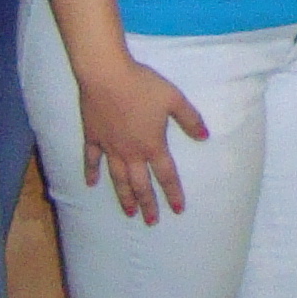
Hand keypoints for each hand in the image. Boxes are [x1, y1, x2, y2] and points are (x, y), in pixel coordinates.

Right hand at [76, 57, 210, 222]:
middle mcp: (131, 152)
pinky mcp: (93, 137)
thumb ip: (190, 119)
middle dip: (147, 204)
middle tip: (151, 222)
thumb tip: (205, 137)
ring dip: (124, 196)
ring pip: (118, 178)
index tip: (177, 210)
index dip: (173, 193)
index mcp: (152, 144)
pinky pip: (92, 160)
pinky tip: (91, 184)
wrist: (107, 75)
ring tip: (129, 212)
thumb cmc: (142, 85)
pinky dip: (91, 173)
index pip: (166, 175)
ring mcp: (110, 147)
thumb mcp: (174, 98)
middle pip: (140, 184)